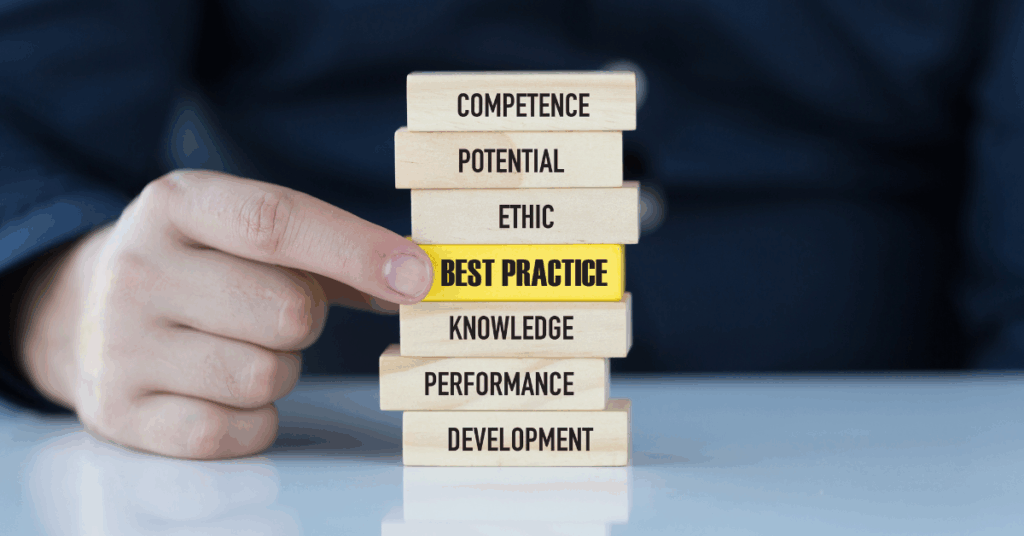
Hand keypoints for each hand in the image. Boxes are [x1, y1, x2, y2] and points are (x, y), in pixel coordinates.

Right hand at [14, 170, 432, 458]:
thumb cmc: (203, 267)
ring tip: (245, 347)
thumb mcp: (247, 232)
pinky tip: (225, 391)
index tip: (418, 278)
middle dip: (307, 320)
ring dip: (280, 370)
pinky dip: (253, 420)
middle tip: (279, 313)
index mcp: (177, 204)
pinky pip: (232, 431)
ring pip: (265, 377)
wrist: (89, 312)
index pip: (277, 222)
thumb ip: (333, 250)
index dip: (358, 252)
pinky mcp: (120, 411)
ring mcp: (120, 343)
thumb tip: (414, 280)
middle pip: (285, 311)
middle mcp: (138, 268)